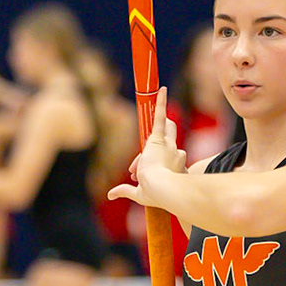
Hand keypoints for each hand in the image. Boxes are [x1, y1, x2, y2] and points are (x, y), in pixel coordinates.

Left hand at [108, 87, 184, 208]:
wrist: (161, 188)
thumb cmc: (155, 193)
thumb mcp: (138, 193)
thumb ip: (125, 191)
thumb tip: (110, 195)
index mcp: (175, 165)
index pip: (164, 157)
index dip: (145, 164)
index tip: (132, 173)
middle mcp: (175, 153)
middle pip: (168, 141)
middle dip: (157, 146)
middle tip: (143, 161)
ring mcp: (169, 145)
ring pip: (168, 129)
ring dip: (162, 127)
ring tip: (158, 111)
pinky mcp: (159, 139)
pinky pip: (161, 117)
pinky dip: (161, 103)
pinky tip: (162, 90)